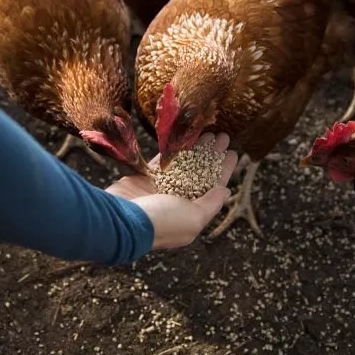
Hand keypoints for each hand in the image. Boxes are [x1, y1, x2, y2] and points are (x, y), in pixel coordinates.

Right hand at [105, 133, 237, 249]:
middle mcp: (177, 202)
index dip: (224, 170)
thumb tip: (225, 192)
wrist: (120, 220)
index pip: (213, 188)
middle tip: (223, 136)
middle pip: (200, 174)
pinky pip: (164, 161)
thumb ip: (210, 204)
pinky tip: (186, 137)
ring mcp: (160, 189)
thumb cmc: (160, 222)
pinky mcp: (145, 178)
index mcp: (191, 214)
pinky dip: (174, 149)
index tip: (233, 153)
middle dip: (212, 156)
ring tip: (208, 132)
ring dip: (196, 149)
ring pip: (183, 165)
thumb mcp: (193, 218)